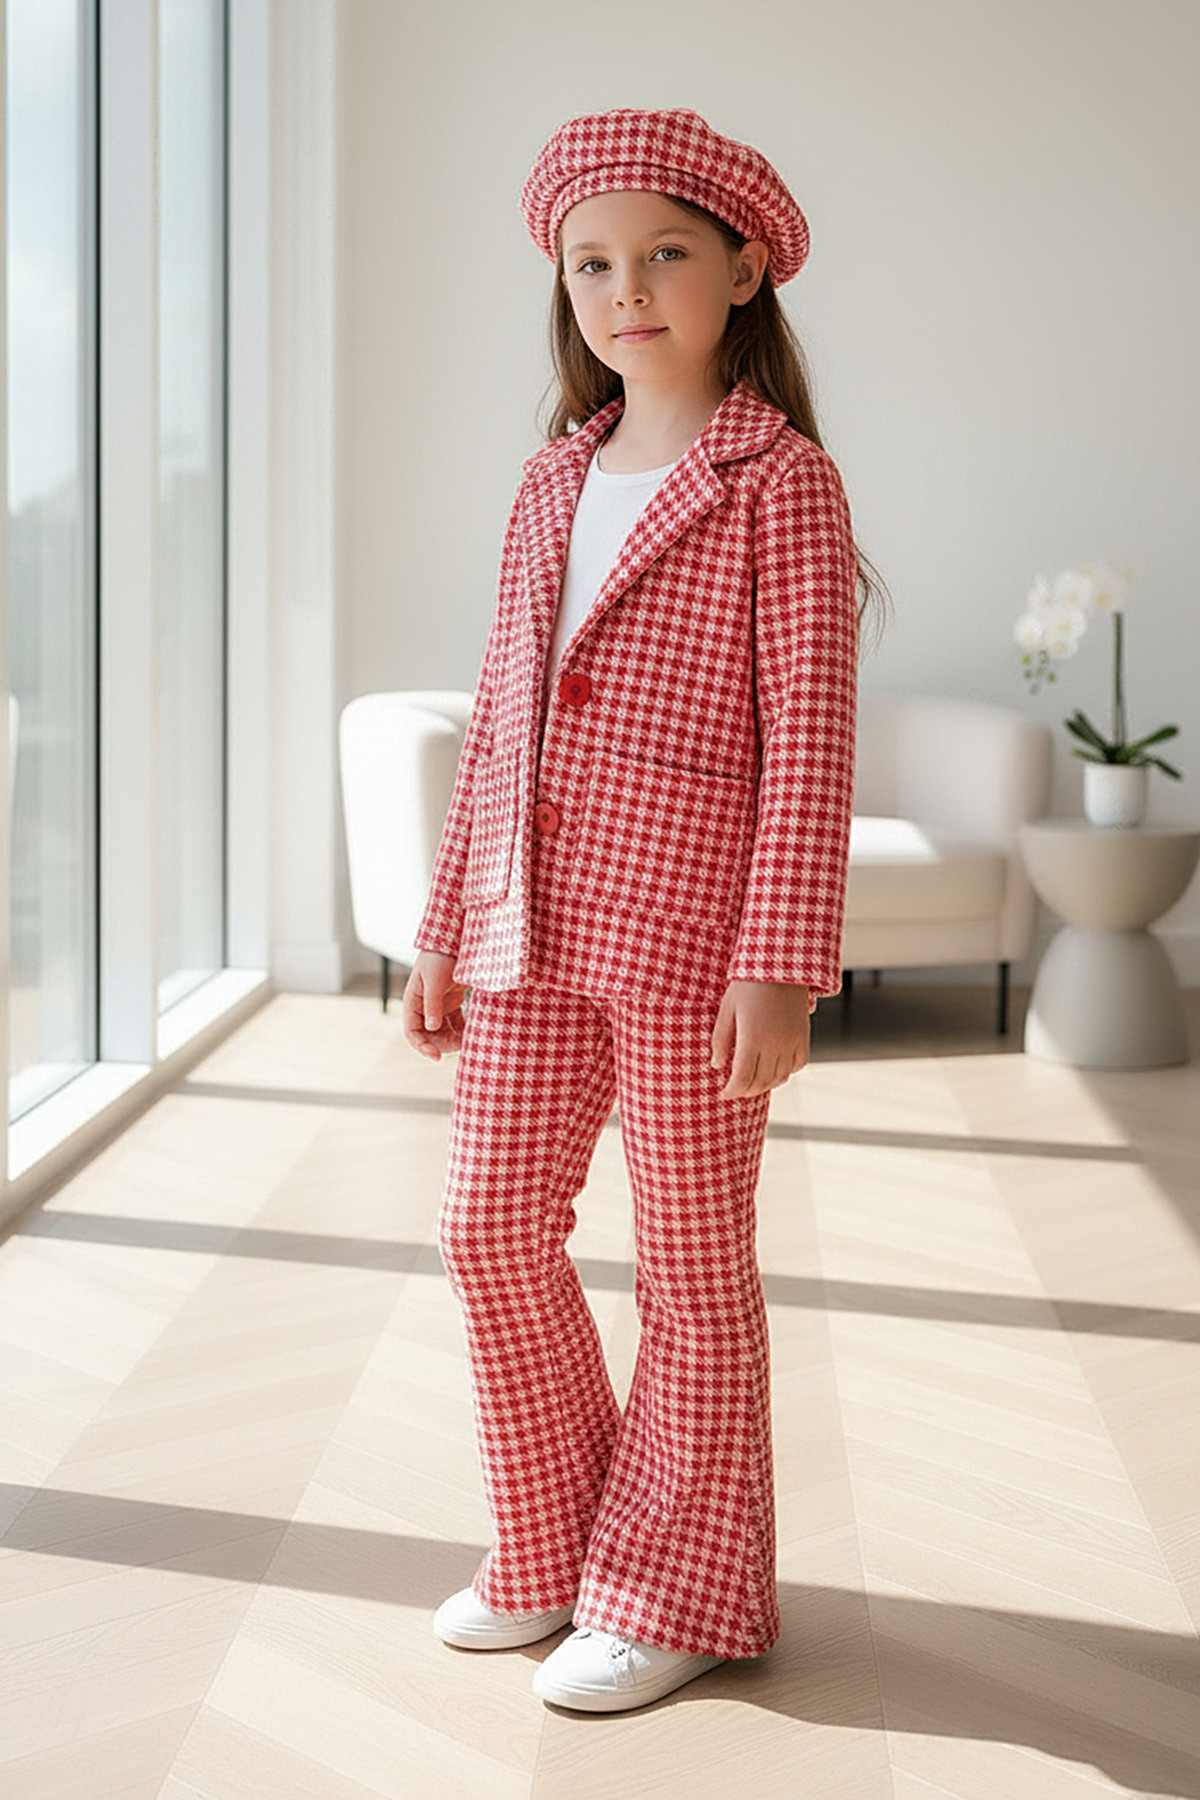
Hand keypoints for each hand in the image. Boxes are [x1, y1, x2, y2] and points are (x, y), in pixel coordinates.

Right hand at [402, 951, 467, 1058]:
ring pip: (443, 1032)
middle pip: (429, 1036)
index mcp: (413, 1001)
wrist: (455, 940)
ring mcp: (439, 1006)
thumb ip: (432, 1004)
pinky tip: (474, 1031)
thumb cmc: (440, 956)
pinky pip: (456, 1023)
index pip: (412, 1032)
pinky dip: (463, 1030)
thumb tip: (431, 1028)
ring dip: (454, 1039)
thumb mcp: (434, 979)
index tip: (437, 1057)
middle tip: (461, 1048)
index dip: (421, 1047)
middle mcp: (424, 1007)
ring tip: (470, 1041)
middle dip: (443, 1045)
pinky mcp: (454, 1003)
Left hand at [711, 980, 810, 1100]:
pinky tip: (775, 1069)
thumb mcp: (726, 1009)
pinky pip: (798, 1065)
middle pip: (761, 1083)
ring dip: (765, 1085)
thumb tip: (717, 1066)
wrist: (780, 966)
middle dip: (746, 1091)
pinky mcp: (804, 1037)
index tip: (724, 1094)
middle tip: (736, 1090)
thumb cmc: (748, 984)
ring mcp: (791, 1042)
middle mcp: (774, 1045)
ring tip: (753, 1082)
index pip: (742, 1079)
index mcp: (752, 1039)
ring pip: (780, 1078)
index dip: (732, 1091)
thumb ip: (720, 1040)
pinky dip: (786, 1073)